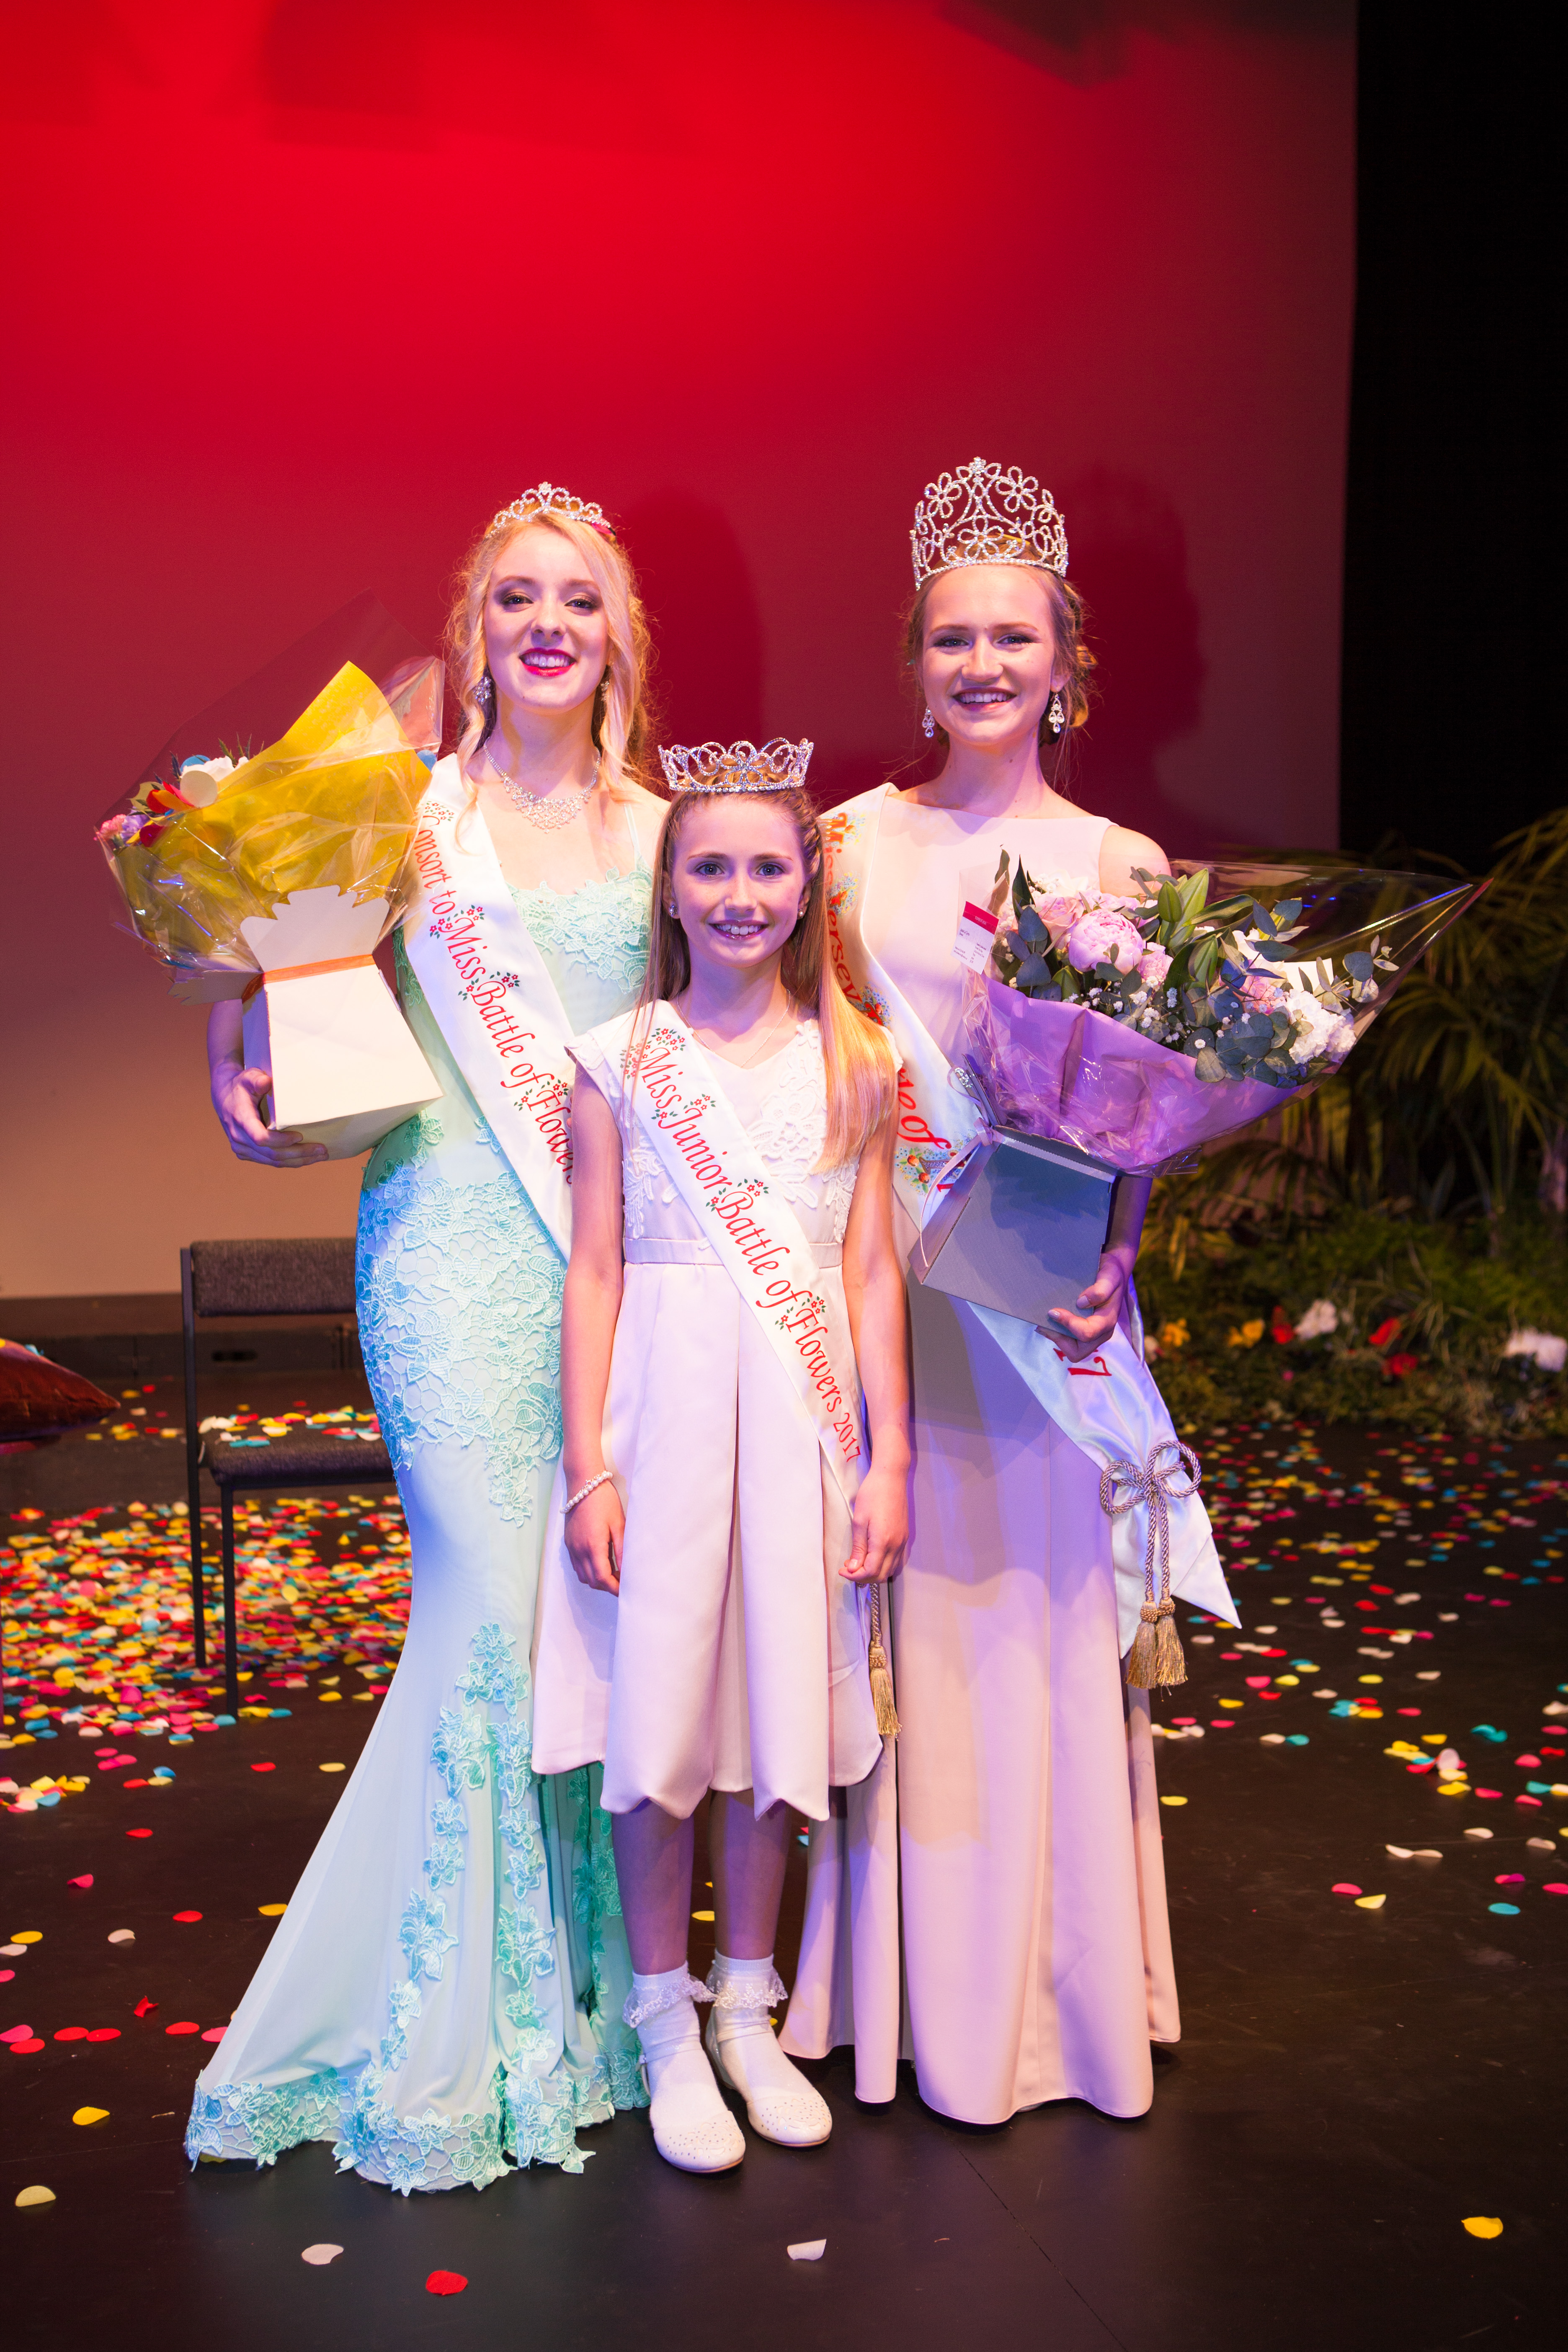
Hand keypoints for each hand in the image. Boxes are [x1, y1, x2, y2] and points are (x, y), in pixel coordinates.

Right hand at [212, 1061, 326, 1167]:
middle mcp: (239, 1137)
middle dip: (299, 1153)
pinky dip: (289, 1161)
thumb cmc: (241, 1085)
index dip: (281, 1141)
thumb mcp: (248, 1077)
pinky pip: (269, 1161)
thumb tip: (266, 1082)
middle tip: (322, 1150)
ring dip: (298, 1160)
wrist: (224, 1095)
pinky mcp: (246, 1153)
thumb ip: (257, 1079)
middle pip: (271, 1154)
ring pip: (272, 1161)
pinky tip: (305, 1158)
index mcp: (240, 1119)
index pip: (261, 1138)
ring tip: (319, 1155)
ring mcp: (241, 1148)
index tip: (300, 1136)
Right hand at [565, 1478, 623, 1593]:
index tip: (626, 1591)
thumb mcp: (618, 1524)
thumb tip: (628, 1571)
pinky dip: (588, 1571)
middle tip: (623, 1582)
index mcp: (592, 1546)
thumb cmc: (604, 1501)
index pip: (603, 1578)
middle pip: (592, 1581)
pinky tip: (600, 1563)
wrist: (583, 1483)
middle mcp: (578, 1550)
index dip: (615, 1588)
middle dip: (607, 1586)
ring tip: (613, 1573)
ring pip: (583, 1576)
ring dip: (597, 1580)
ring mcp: (571, 1547)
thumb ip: (622, 1550)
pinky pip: (577, 1566)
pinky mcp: (568, 1542)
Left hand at [841, 1459, 908, 1582]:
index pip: (870, 1571)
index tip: (843, 1571)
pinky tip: (873, 1557)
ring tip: (859, 1563)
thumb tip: (854, 1568)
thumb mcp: (859, 1521)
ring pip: (891, 1569)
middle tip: (849, 1568)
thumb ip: (858, 1547)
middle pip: (882, 1575)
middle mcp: (896, 1545)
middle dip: (863, 1577)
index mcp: (883, 1542)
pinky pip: (897, 1559)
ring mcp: (902, 1541)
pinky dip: (885, 1564)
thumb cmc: (873, 1494)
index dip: (854, 1576)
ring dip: (875, 1572)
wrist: (891, 1478)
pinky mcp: (904, 1537)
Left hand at [1042, 1245, 1132, 1363]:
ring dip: (1056, 1338)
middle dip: (1059, 1339)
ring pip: (1071, 1350)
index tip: (1053, 1311)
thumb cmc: (1111, 1274)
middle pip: (1078, 1352)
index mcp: (1108, 1321)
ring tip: (1043, 1323)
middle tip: (1044, 1324)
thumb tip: (1082, 1303)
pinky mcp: (1084, 1331)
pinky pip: (1069, 1342)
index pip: (1087, 1332)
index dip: (1068, 1324)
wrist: (1113, 1273)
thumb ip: (1101, 1289)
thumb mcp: (1110, 1276)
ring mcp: (1093, 1334)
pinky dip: (1056, 1334)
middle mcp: (1101, 1332)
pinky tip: (1048, 1322)